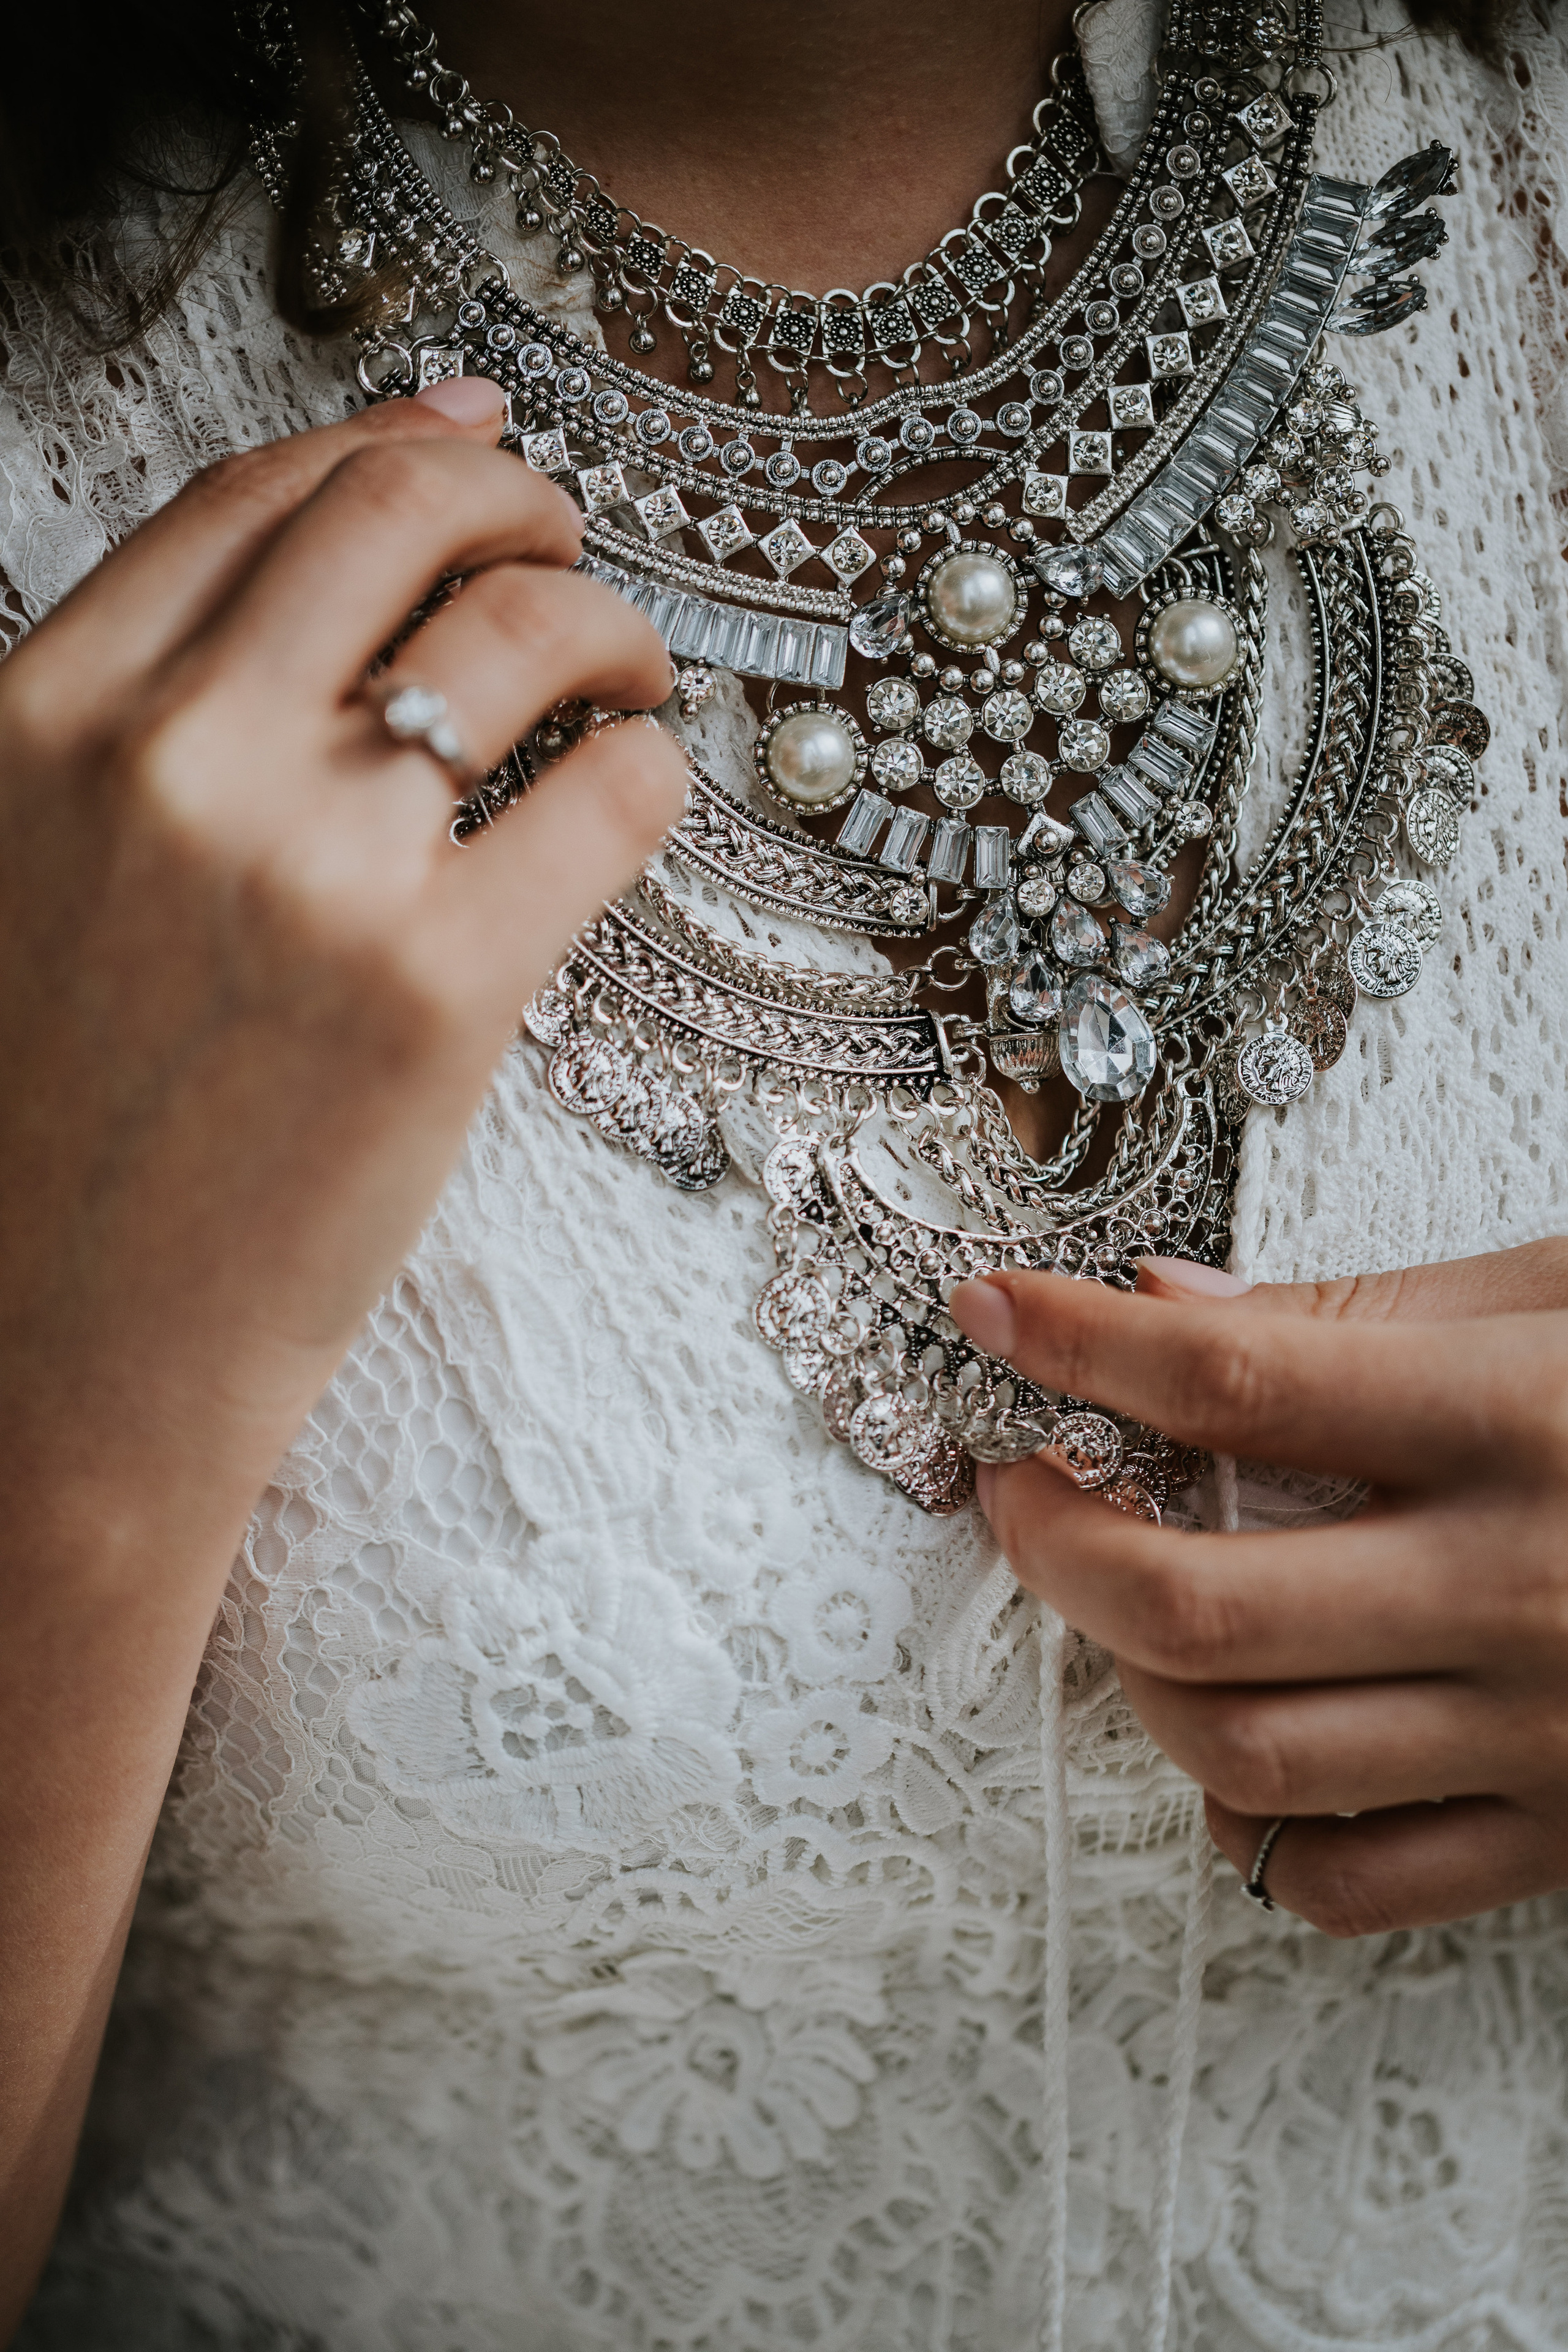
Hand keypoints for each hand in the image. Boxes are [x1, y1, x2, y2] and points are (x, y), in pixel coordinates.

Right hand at [0, 372, 683, 2305]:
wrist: (54, 1364)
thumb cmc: (50, 1132)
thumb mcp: (29, 869)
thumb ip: (142, 723)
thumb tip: (317, 561)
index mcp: (49, 713)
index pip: (262, 496)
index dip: (396, 446)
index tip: (476, 446)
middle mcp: (178, 755)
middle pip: (404, 516)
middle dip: (521, 506)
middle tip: (569, 558)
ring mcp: (316, 865)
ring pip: (527, 630)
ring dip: (612, 625)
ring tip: (629, 680)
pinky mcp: (443, 986)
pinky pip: (612, 792)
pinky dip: (654, 765)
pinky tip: (643, 790)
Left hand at [948, 1240, 1567, 1935]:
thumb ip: (1362, 1310)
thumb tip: (1164, 1302)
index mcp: (1520, 1423)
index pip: (1235, 1381)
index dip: (1076, 1343)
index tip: (993, 1311)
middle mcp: (1520, 1588)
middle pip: (1201, 1603)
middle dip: (1055, 1541)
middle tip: (1023, 1482)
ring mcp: (1540, 1733)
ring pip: (1246, 1752)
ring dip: (1135, 1678)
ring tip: (1131, 1603)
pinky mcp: (1563, 1835)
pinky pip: (1350, 1879)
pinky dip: (1252, 1820)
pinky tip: (1244, 1734)